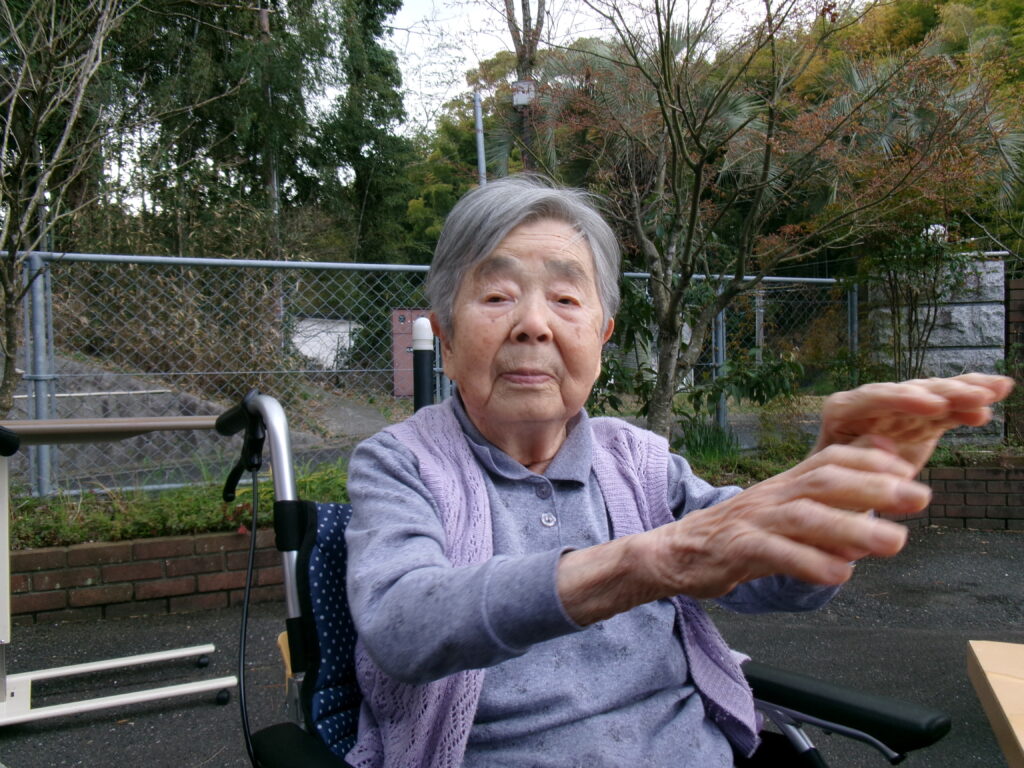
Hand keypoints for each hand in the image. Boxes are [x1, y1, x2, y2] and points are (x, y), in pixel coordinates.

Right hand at [637, 444, 923, 600]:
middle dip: (876, 487)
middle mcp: (773, 495)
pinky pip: (774, 552)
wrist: (676, 551)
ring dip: (853, 527)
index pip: (831, 458)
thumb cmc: (739, 534)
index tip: (909, 468)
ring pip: (805, 517)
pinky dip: (809, 562)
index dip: (871, 459)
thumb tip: (878, 502)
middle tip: (920, 498)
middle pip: (825, 481)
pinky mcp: (735, 549)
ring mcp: (753, 520)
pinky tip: (839, 574)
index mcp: (787, 485)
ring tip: (894, 542)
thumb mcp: (784, 512)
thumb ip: (827, 507)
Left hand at [813, 374, 1013, 471]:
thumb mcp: (833, 473)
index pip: (872, 398)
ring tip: (995, 390)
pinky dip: (969, 403)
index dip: (904, 399)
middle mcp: (870, 403)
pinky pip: (946, 409)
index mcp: (842, 411)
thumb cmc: (827, 483)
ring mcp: (897, 410)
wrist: (834, 490)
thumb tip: (882, 444)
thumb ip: (856, 455)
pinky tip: (997, 391)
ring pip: (932, 396)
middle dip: (943, 393)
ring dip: (965, 391)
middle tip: (976, 396)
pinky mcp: (919, 420)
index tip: (934, 405)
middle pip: (909, 392)